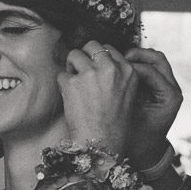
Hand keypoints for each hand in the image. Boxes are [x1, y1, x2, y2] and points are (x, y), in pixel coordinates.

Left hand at [58, 41, 136, 155]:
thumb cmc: (113, 124)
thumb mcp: (127, 95)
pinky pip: (62, 74)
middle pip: (92, 45)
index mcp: (128, 71)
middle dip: (84, 55)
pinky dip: (63, 85)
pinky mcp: (73, 82)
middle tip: (82, 72)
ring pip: (74, 54)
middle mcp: (111, 68)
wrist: (101, 143)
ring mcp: (91, 74)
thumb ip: (117, 75)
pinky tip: (71, 99)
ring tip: (75, 85)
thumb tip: (99, 61)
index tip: (95, 69)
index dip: (99, 58)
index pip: (110, 49)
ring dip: (72, 67)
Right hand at [125, 47, 182, 169]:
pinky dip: (137, 64)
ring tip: (119, 62)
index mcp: (170, 97)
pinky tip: (121, 69)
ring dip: (137, 58)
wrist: (146, 153)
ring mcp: (167, 87)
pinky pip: (149, 68)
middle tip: (118, 59)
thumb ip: (126, 97)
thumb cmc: (138, 141)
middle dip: (138, 55)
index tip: (113, 68)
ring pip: (155, 60)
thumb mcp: (130, 118)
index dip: (131, 67)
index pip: (151, 72)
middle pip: (158, 59)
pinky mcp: (159, 87)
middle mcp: (172, 89)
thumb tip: (112, 76)